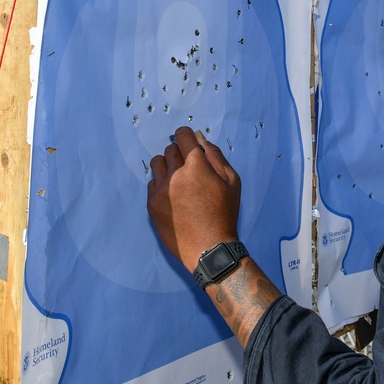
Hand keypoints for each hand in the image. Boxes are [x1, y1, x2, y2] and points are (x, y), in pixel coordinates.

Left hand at [147, 126, 241, 271]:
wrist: (208, 248)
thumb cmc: (224, 213)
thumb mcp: (231, 181)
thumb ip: (215, 155)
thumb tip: (199, 138)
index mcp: (196, 165)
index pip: (182, 135)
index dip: (186, 136)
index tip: (189, 143)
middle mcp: (175, 174)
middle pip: (170, 149)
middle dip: (180, 154)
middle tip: (191, 169)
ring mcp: (161, 189)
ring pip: (157, 163)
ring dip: (167, 166)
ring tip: (178, 180)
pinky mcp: (152, 204)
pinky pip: (152, 183)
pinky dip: (161, 185)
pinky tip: (173, 197)